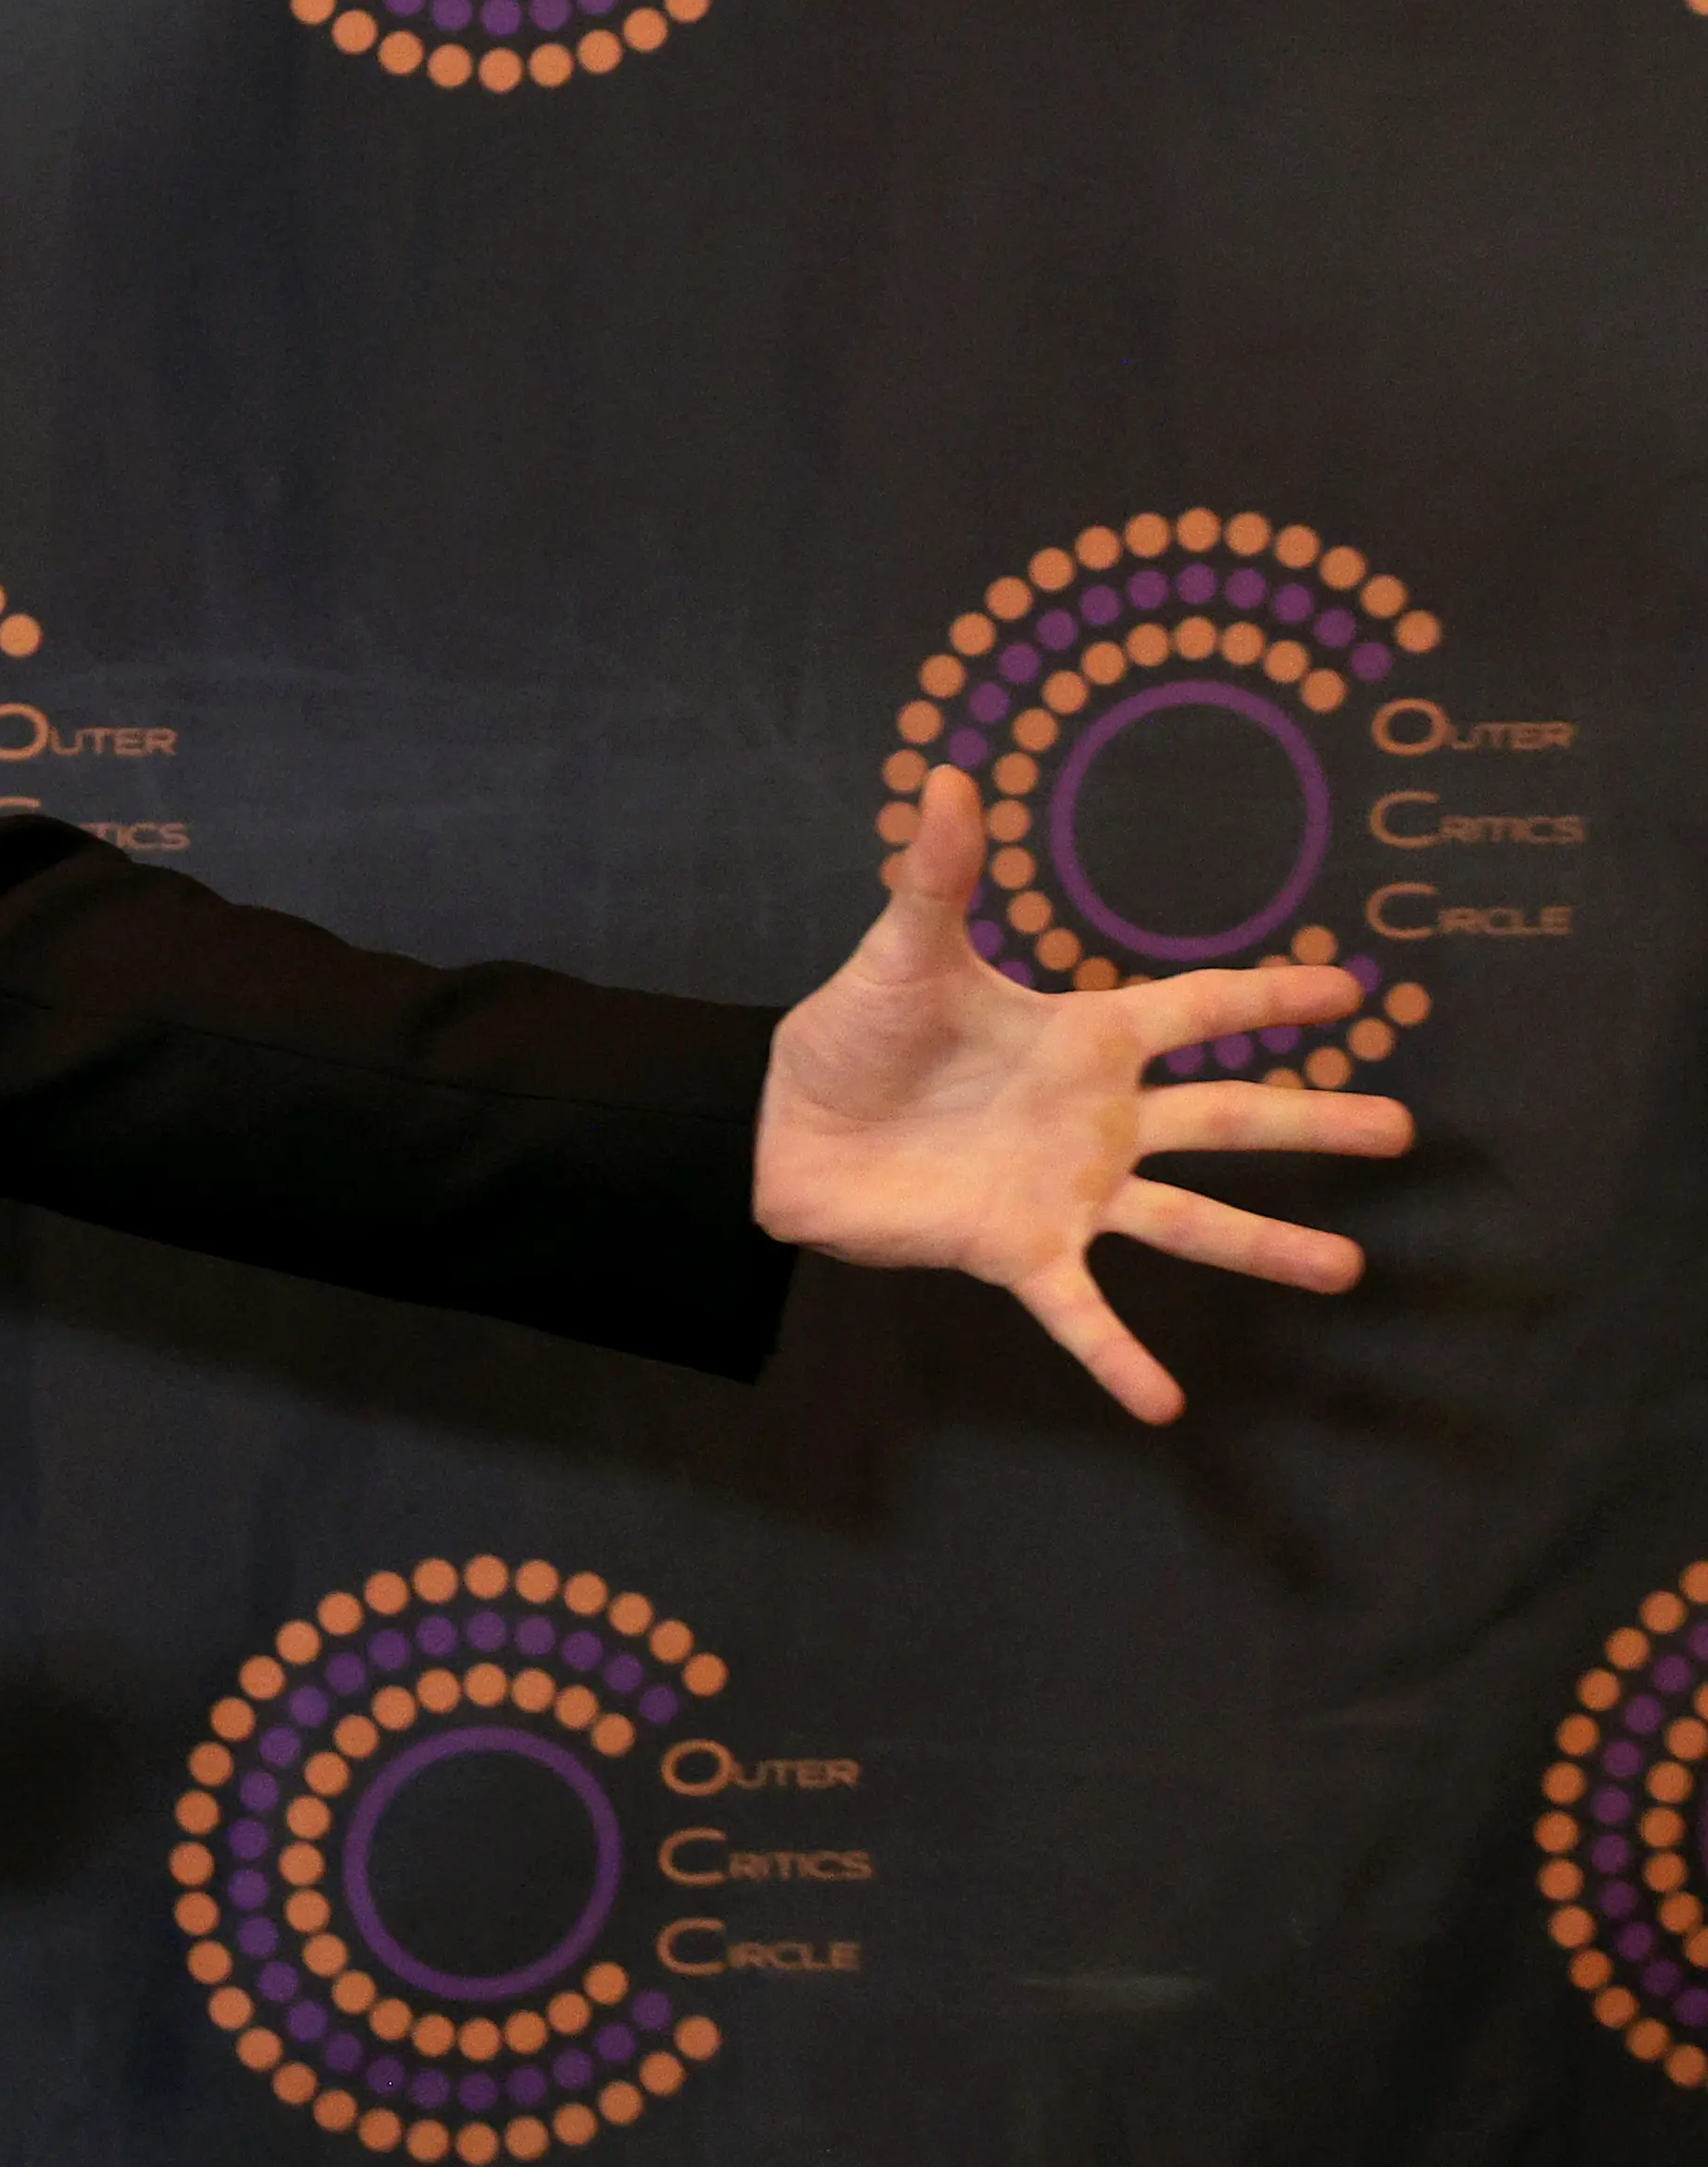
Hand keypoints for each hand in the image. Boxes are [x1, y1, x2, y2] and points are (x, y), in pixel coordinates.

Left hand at [752, 764, 1410, 1420]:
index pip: (1196, 1012)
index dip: (1268, 999)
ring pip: (1188, 1220)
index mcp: (1081, 1041)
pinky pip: (1083, 1313)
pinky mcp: (1019, 1251)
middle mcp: (1096, 1119)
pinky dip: (1120, 1360)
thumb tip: (947, 775)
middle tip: (1404, 1127)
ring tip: (1347, 1273)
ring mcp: (1068, 1190)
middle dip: (1313, 1123)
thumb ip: (937, 877)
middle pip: (1227, 1119)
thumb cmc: (848, 1035)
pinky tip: (1165, 1406)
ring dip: (1266, 1248)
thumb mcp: (899, 955)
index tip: (1352, 990)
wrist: (779, 1125)